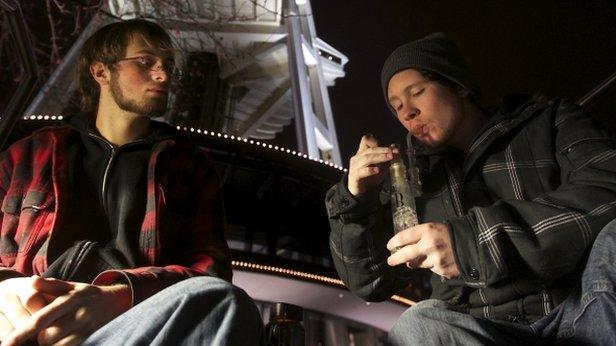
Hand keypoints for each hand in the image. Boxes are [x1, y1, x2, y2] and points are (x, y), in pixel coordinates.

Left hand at [2, 283, 130, 345]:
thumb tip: (32, 281)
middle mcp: (78, 315)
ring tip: (56, 334)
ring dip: (52, 343)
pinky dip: (63, 345)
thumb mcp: (71, 285)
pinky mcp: (92, 338)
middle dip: (40, 338)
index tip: (6, 344)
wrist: (119, 300)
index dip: (21, 334)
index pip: (40, 320)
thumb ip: (50, 285)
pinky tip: (63, 339)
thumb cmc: (88, 294)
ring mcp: (87, 329)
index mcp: (70, 300)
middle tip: (43, 332)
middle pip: (47, 338)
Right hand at [347, 134, 395, 195]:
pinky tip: (377, 170)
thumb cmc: (370, 177)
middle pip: (369, 149)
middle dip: (382, 150)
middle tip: (393, 152)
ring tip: (388, 158)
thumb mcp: (381, 166)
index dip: (376, 141)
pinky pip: (361, 171)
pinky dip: (370, 170)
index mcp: (363, 152)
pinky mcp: (354, 176)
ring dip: (379, 157)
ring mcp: (355, 166)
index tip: (389, 147)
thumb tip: (397, 146)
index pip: (366, 140)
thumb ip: (388, 156)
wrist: (361, 191)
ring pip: (366, 158)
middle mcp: (358, 157)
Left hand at [386, 222, 459, 278]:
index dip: (394, 242)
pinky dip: (431, 265)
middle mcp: (429, 244)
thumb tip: (404, 248)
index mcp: (427, 230)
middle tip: (390, 261)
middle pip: (406, 254)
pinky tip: (439, 260)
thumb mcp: (433, 229)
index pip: (404, 236)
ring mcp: (435, 258)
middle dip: (395, 258)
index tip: (389, 246)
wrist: (471, 244)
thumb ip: (419, 236)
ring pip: (417, 263)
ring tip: (424, 256)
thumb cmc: (448, 235)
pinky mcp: (441, 269)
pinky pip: (430, 268)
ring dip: (416, 262)